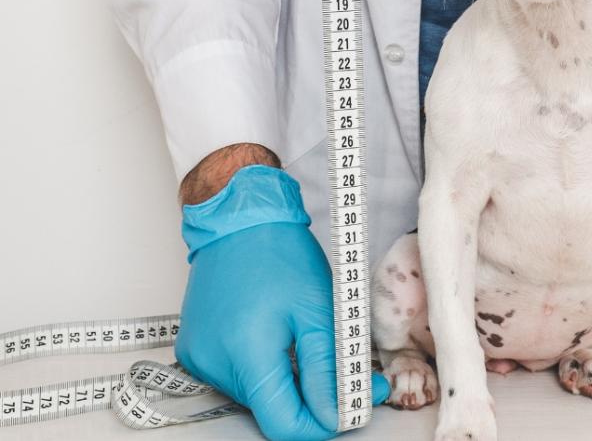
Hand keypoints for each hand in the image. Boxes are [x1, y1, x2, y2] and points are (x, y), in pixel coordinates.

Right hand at [175, 165, 389, 439]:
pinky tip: (272, 330)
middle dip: (308, 392)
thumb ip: (329, 369)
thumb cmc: (281, 253)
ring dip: (284, 376)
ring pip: (254, 392)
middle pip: (269, 407)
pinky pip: (235, 373)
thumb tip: (343, 412)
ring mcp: (199, 357)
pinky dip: (260, 363)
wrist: (240, 217)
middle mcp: (213, 363)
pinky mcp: (194, 348)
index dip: (321, 422)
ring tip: (299, 332)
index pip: (283, 424)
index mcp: (245, 355)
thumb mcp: (319, 310)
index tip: (352, 404)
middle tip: (341, 359)